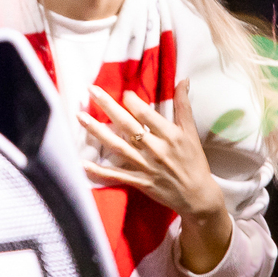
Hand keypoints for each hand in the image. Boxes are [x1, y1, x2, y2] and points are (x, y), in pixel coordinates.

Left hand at [82, 83, 233, 272]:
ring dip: (97, 131)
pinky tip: (82, 162)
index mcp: (170, 135)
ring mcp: (145, 166)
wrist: (197, 196)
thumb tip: (183, 80)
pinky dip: (99, 170)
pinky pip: (116, 175)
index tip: (123, 92)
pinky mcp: (139, 182)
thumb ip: (184, 105)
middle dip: (108, 106)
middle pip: (127, 125)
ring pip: (117, 146)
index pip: (146, 114)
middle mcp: (156, 149)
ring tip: (80, 116)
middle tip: (92, 90)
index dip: (132, 101)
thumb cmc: (194, 161)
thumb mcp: (191, 132)